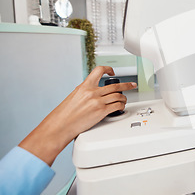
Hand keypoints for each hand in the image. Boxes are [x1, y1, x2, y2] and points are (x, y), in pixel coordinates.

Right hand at [19, 66, 136, 165]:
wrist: (61, 124)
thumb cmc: (65, 113)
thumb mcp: (74, 95)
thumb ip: (86, 91)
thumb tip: (95, 90)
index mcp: (85, 86)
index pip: (99, 71)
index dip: (108, 69)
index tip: (113, 72)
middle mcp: (92, 92)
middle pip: (115, 86)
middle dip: (126, 85)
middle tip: (132, 85)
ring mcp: (98, 101)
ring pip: (118, 96)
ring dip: (124, 98)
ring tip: (124, 100)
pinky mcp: (101, 111)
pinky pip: (117, 105)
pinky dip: (121, 105)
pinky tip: (121, 106)